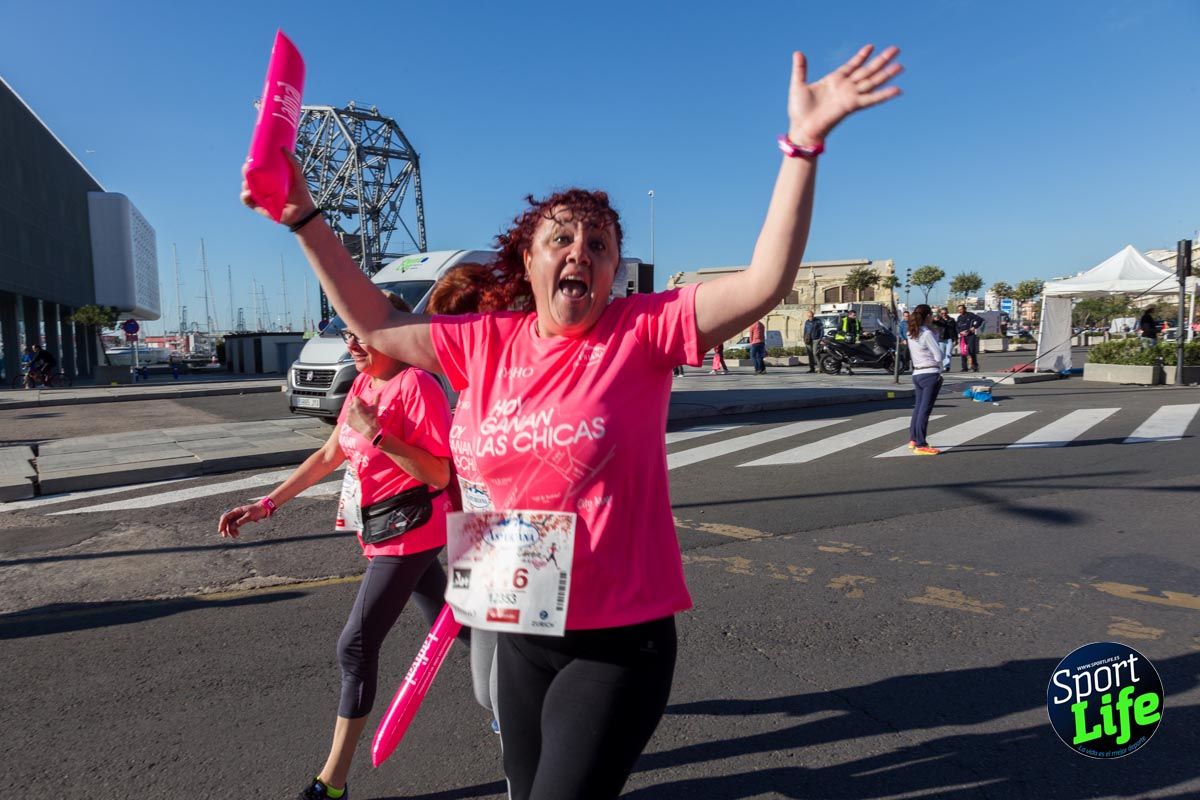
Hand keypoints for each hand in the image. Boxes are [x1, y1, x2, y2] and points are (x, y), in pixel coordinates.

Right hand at [218, 502, 268, 537]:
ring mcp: (237, 516)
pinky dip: (234, 530)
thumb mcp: (249, 516)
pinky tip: (237, 534)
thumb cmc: (257, 511)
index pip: (226, 517)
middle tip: (225, 536)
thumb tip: (232, 527)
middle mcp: (235, 513)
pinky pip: (235, 525)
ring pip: (230, 524)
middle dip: (224, 528)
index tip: (220, 531)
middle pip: (226, 520)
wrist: (263, 509)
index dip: (222, 524)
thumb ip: (241, 521)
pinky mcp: (240, 519)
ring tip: (235, 536)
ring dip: (231, 530)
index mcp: (236, 511)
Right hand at [240, 148, 317, 226]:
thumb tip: (283, 148)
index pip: (256, 170)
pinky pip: (248, 202)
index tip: (249, 157)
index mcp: (270, 179)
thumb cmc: (301, 193)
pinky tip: (247, 193)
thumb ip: (293, 162)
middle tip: (247, 166)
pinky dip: (245, 197)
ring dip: (244, 183)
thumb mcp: (298, 175)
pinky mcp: (259, 207)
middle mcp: (263, 188)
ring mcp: (260, 197)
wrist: (303, 211)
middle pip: (249, 178)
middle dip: (245, 172)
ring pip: (246, 189)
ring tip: (247, 180)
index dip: (251, 164)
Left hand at [344, 396, 380, 440]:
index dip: (360, 401)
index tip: (364, 405)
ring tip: (360, 416)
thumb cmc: (373, 418)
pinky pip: (348, 417)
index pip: (356, 398)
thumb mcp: (375, 408)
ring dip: (353, 411)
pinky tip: (357, 420)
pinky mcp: (347, 421)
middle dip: (356, 405)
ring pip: (349, 410)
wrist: (370, 430)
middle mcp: (351, 409)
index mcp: (357, 404)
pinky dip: (352, 418)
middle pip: (352, 403)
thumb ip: (376, 399)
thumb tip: (379, 393)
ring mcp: (348, 415)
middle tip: (362, 410)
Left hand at [786, 45, 902, 144]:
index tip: (871, 46)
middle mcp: (845, 87)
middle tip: (896, 49)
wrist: (801, 128)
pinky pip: (871, 99)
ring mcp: (850, 96)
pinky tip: (897, 89)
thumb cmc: (799, 111)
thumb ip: (800, 69)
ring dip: (887, 73)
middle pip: (867, 70)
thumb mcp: (798, 85)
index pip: (852, 65)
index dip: (861, 56)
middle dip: (881, 60)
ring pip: (873, 81)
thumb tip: (798, 53)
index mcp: (834, 81)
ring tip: (901, 65)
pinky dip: (884, 95)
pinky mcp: (852, 106)